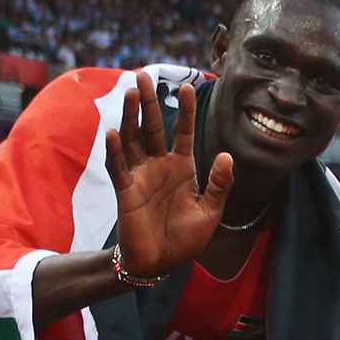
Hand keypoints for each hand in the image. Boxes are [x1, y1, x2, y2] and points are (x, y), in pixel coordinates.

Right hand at [103, 73, 231, 282]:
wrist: (162, 264)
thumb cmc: (186, 239)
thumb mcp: (211, 212)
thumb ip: (219, 184)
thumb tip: (225, 156)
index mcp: (182, 167)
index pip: (182, 131)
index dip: (184, 110)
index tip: (187, 87)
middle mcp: (159, 165)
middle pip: (153, 127)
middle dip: (149, 102)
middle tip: (144, 76)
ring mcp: (140, 175)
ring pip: (133, 139)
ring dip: (131, 116)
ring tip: (130, 91)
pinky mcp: (125, 190)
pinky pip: (118, 166)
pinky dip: (116, 150)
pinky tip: (114, 131)